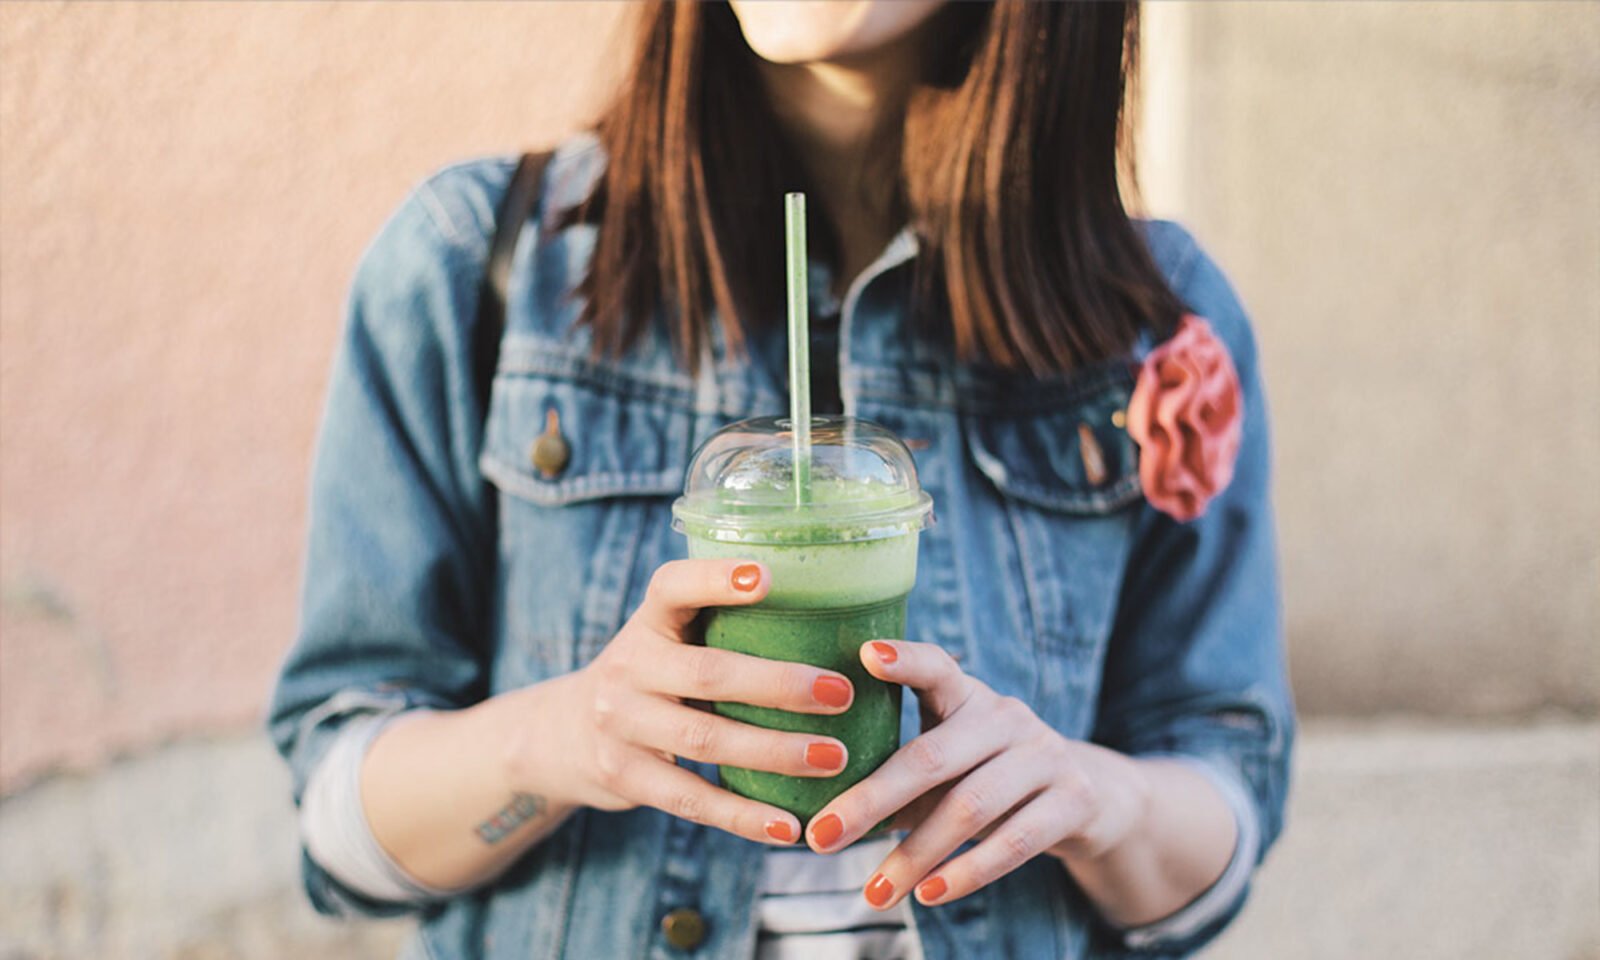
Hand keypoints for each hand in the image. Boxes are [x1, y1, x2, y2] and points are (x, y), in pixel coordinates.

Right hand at [510, 559, 854, 845]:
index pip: (673, 587)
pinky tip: (790, 827)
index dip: (716, 578)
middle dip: (779, 684)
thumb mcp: (668, 639)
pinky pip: (692, 800)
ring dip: (776, 751)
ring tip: (836, 758)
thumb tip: (837, 620)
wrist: (565, 734)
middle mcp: (628, 666)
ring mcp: (620, 723)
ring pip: (706, 738)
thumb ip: (723, 629)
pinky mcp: (625, 776)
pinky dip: (744, 817)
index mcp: (648, 620)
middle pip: (707, 672)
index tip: (768, 576)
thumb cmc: (652, 676)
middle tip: (842, 693)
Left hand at [804, 640, 1151, 909]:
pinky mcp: (1074, 799)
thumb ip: (897, 781)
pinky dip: (967, 872)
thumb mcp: (947, 767)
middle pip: (932, 756)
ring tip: (872, 892)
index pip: (935, 666)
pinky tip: (928, 895)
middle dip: (870, 801)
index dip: (904, 659)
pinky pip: (1014, 841)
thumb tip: (822, 822)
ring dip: (914, 856)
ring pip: (968, 807)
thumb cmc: (987, 778)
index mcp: (967, 696)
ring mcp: (1045, 754)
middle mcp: (1007, 715)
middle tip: (821, 838)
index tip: (866, 655)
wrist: (1089, 798)